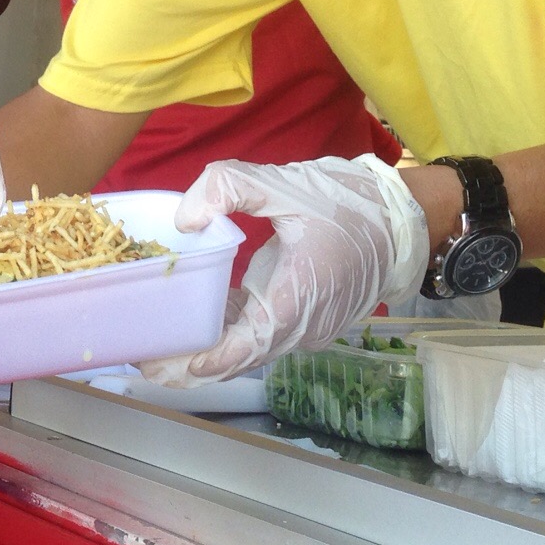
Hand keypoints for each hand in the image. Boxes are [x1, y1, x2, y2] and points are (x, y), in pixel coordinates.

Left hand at [140, 156, 428, 383]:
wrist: (399, 218)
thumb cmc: (345, 201)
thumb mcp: (284, 181)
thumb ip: (230, 187)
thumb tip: (185, 219)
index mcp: (297, 297)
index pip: (247, 345)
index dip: (207, 359)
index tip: (170, 363)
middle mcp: (301, 324)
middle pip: (240, 355)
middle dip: (192, 361)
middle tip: (144, 360)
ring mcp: (305, 326)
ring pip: (250, 348)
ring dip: (209, 351)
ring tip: (160, 350)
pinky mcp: (304, 318)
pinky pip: (262, 333)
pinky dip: (230, 335)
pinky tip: (198, 327)